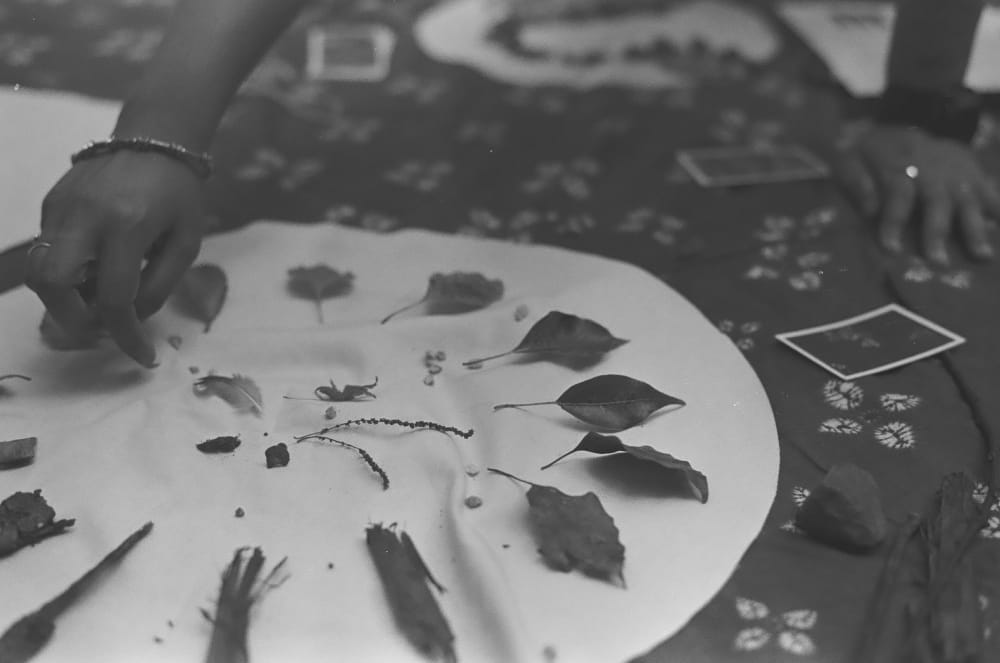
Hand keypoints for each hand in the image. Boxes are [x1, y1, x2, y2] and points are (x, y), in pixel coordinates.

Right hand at [25, 151, 205, 366]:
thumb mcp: (186, 242)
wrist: (154, 140)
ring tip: (98, 305)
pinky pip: (46, 251)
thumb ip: (160, 284)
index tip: (142, 356)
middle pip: (52, 284)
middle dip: (74, 320)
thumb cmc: (179, 194)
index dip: (126, 335)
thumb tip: (133, 319)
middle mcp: (85, 216)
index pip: (114, 296)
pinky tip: (93, 275)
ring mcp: (60, 208)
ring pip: (39, 271)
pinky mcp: (50, 204)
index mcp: (128, 224)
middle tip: (104, 329)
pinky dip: (66, 276)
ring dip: (64, 301)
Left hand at [840, 125, 998, 263]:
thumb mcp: (850, 160)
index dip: (894, 221)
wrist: (897, 128)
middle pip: (937, 200)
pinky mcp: (974, 171)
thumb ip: (856, 182)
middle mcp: (932, 168)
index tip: (890, 249)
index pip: (898, 195)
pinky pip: (990, 190)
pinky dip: (999, 208)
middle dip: (937, 231)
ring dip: (975, 228)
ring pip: (968, 198)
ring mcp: (957, 170)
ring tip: (982, 255)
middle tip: (938, 262)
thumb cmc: (870, 154)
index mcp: (899, 165)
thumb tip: (869, 211)